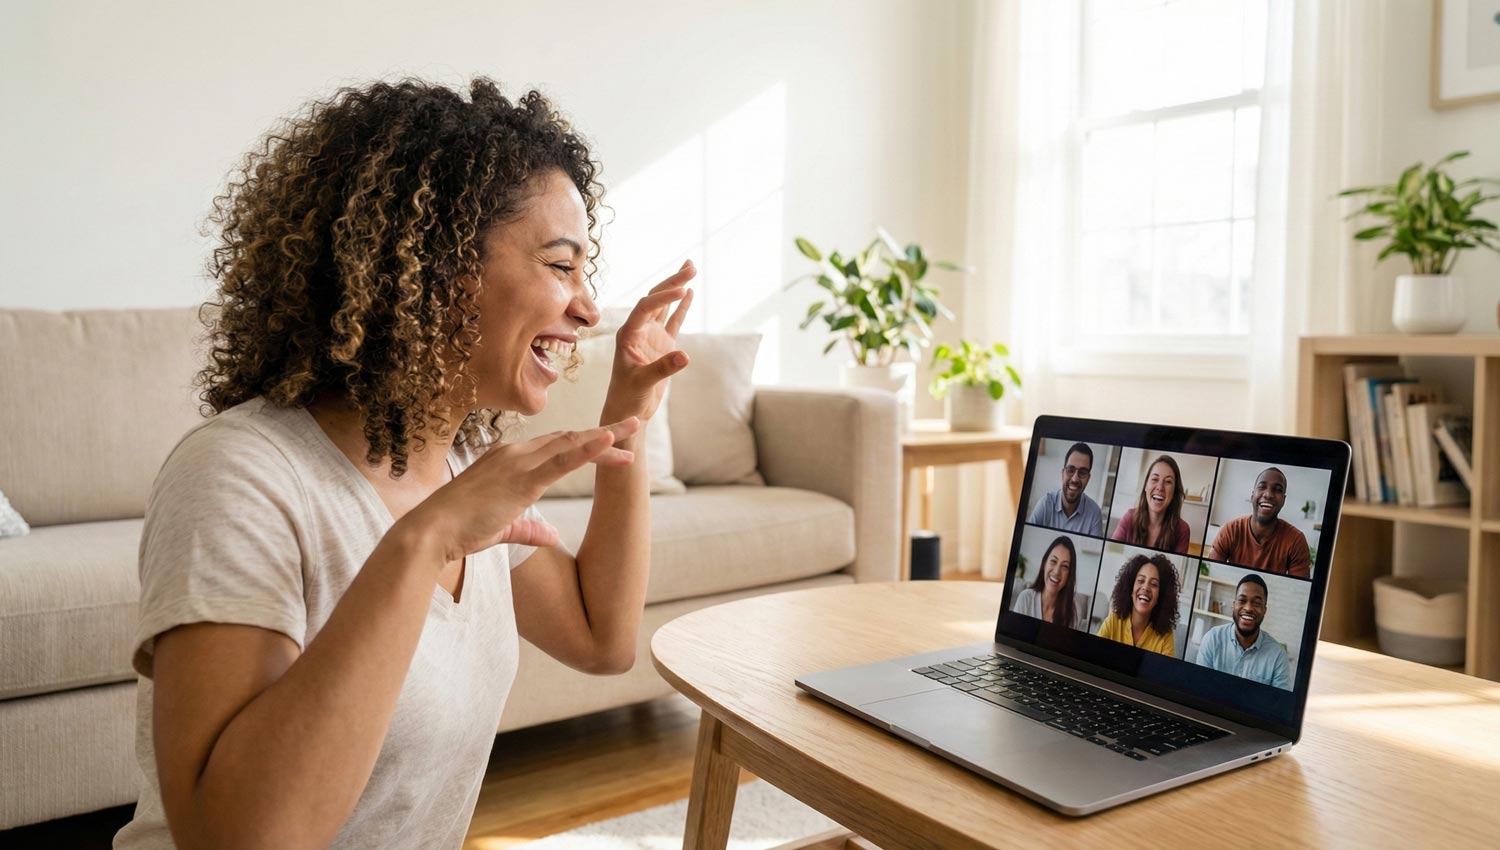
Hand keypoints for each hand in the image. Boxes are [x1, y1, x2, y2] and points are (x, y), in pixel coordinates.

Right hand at [401, 418, 640, 561]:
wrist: (430, 532)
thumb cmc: (458, 530)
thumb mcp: (501, 528)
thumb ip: (528, 528)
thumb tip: (551, 535)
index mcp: (508, 460)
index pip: (555, 447)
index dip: (585, 443)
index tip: (613, 442)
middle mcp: (514, 454)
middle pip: (569, 439)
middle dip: (605, 433)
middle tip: (636, 425)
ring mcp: (518, 462)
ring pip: (572, 443)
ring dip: (607, 437)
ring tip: (636, 428)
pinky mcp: (522, 479)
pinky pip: (563, 460)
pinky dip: (588, 448)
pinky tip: (610, 440)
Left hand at [605, 260, 695, 421]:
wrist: (627, 410)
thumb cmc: (628, 398)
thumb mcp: (642, 383)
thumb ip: (662, 369)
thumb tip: (685, 356)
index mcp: (628, 334)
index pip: (646, 308)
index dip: (664, 298)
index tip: (683, 290)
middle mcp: (638, 329)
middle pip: (655, 299)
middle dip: (672, 282)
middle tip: (692, 266)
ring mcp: (650, 335)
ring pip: (664, 305)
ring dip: (676, 287)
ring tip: (691, 268)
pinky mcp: (662, 344)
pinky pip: (673, 320)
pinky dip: (681, 307)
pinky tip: (690, 292)